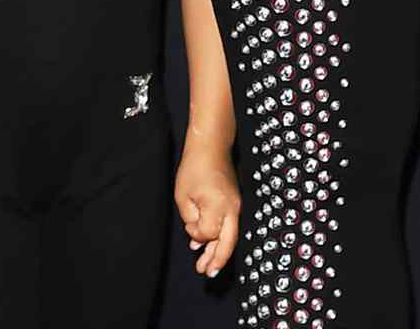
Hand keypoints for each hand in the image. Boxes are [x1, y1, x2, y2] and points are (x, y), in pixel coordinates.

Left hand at [174, 132, 239, 275]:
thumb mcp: (183, 194)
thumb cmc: (195, 167)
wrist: (211, 145)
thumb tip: (198, 234)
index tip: (188, 227)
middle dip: (218, 260)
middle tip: (207, 273)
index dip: (196, 234)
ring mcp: (236, 206)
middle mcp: (232, 208)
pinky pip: (228, 225)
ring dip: (218, 251)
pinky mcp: (234, 203)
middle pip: (228, 242)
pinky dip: (219, 236)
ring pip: (230, 236)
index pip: (208, 233)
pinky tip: (207, 244)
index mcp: (218, 205)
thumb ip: (190, 218)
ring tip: (206, 266)